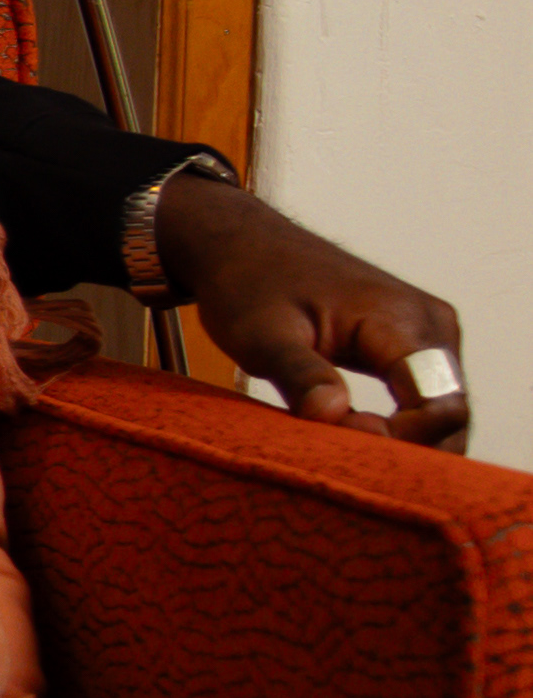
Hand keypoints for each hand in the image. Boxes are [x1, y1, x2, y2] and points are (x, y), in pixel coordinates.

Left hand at [156, 173, 473, 450]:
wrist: (245, 247)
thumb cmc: (248, 284)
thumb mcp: (259, 334)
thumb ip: (298, 374)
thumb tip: (332, 414)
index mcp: (400, 319)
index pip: (440, 403)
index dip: (402, 441)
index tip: (345, 444)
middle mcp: (430, 324)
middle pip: (452, 413)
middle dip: (407, 448)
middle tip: (340, 450)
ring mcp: (429, 334)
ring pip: (444, 410)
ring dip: (404, 441)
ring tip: (340, 438)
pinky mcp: (415, 345)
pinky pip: (427, 398)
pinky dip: (401, 426)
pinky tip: (355, 432)